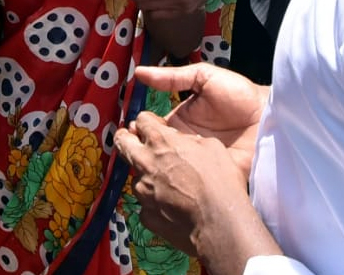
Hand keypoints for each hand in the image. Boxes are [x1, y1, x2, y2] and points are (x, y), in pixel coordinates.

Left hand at [114, 111, 250, 257]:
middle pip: (123, 142)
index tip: (152, 127)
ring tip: (170, 185)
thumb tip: (184, 142)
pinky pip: (146, 203)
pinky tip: (173, 206)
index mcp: (161, 140)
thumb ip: (189, 140)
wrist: (219, 223)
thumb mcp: (211, 146)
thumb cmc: (220, 184)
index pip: (142, 120)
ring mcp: (143, 189)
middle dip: (126, 139)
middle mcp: (146, 162)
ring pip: (137, 177)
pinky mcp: (145, 213)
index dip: (147, 122)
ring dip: (147, 176)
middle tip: (133, 142)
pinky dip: (155, 202)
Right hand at [134, 64, 266, 181]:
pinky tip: (171, 179)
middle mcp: (184, 144)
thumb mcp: (204, 78)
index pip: (151, 130)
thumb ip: (173, 77)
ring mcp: (197, 163)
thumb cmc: (239, 94)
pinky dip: (180, 184)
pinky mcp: (211, 177)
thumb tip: (139, 72)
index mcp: (179, 122)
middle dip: (143, 153)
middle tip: (134, 152)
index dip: (139, 131)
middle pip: (156, 153)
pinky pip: (192, 184)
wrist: (270, 116)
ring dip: (158, 169)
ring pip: (170, 171)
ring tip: (148, 166)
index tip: (128, 132)